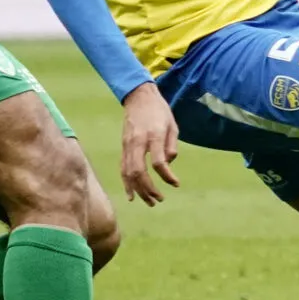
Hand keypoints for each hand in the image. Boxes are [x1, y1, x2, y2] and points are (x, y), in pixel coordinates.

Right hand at [118, 83, 181, 204]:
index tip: (176, 184)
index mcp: (153, 135)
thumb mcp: (172, 125)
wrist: (139, 97)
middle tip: (160, 200)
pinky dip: (127, 184)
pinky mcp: (123, 147)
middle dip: (149, 189)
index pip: (158, 163)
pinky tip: (132, 195)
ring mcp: (127, 145)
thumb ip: (171, 146)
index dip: (167, 176)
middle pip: (139, 172)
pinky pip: (122, 169)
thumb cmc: (159, 111)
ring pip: (128, 173)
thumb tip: (168, 165)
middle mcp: (137, 142)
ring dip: (139, 190)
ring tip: (150, 202)